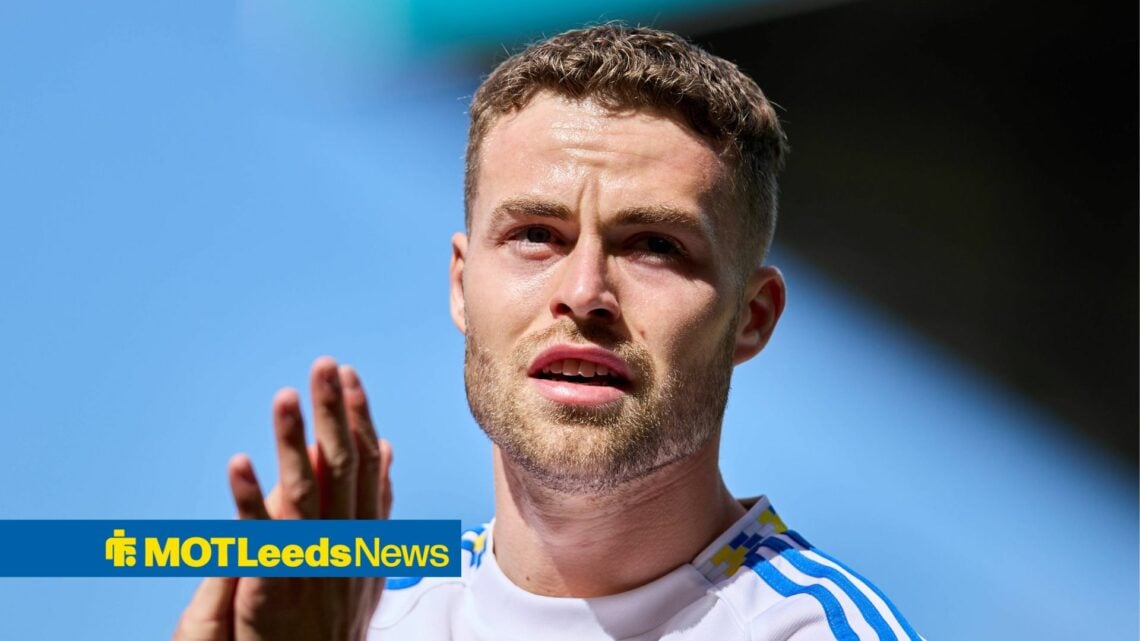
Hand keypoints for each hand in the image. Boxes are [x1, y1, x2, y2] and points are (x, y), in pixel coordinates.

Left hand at [173, 356, 393, 640]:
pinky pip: (260, 538)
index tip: (348, 377)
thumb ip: (373, 501)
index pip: (364, 464)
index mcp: (363, 533)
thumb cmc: (333, 621)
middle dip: (333, 413)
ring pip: (304, 492)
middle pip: (341, 468)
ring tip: (285, 396)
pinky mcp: (273, 588)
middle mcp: (343, 544)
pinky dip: (249, 499)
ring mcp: (311, 565)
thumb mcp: (365, 556)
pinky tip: (238, 462)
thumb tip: (384, 448)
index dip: (356, 418)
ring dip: (293, 440)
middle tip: (324, 365)